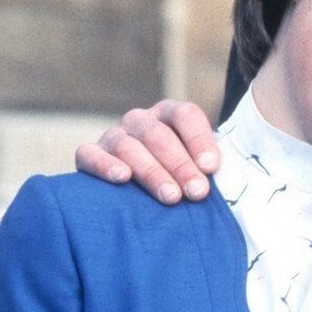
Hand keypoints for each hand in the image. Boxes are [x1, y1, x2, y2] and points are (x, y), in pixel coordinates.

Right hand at [74, 100, 219, 204]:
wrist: (138, 194)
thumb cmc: (179, 180)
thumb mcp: (198, 167)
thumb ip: (208, 166)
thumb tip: (222, 176)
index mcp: (170, 114)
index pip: (186, 115)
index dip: (199, 139)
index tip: (212, 167)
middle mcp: (141, 120)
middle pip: (159, 134)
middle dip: (181, 165)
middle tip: (197, 192)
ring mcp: (114, 136)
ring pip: (129, 146)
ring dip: (152, 172)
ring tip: (171, 197)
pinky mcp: (89, 155)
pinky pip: (90, 155)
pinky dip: (104, 165)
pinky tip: (122, 178)